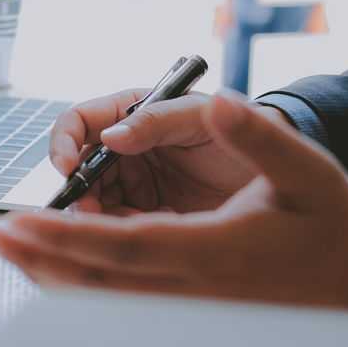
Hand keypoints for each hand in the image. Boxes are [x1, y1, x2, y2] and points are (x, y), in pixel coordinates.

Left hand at [0, 93, 347, 307]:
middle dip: (38, 260)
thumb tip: (220, 103)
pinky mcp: (187, 314)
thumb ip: (260, 137)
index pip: (124, 247)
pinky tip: (51, 273)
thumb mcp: (307, 170)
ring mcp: (189, 310)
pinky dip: (78, 291)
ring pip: (104, 302)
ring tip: (7, 253)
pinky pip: (119, 307)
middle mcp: (195, 291)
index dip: (67, 236)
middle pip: (100, 283)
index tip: (21, 219)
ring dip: (50, 278)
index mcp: (216, 252)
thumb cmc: (331, 226)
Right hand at [49, 88, 288, 213]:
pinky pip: (123, 229)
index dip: (64, 143)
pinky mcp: (149, 214)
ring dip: (104, 218)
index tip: (66, 167)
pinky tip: (162, 229)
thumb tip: (111, 135)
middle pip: (79, 170)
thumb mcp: (202, 118)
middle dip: (80, 191)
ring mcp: (136, 183)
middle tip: (92, 212)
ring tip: (140, 222)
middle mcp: (127, 148)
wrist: (283, 170)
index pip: (80, 122)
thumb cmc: (247, 128)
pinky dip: (133, 233)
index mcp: (133, 113)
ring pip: (95, 204)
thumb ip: (158, 121)